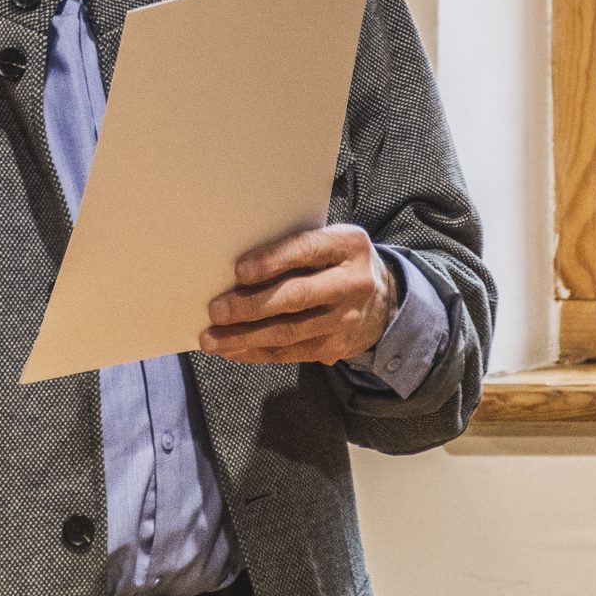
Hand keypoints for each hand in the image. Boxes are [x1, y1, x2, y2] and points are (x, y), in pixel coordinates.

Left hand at [200, 224, 396, 367]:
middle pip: (296, 296)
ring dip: (245, 337)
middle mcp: (352, 284)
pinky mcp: (334, 348)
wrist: (383, 301)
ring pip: (289, 332)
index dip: (272, 260)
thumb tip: (236, 269)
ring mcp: (345, 320)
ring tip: (212, 339)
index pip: (307, 250)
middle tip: (216, 310)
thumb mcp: (330, 242)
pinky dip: (255, 352)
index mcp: (348, 246)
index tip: (239, 271)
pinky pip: (289, 353)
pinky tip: (231, 350)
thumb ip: (295, 248)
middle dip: (251, 306)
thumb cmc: (337, 263)